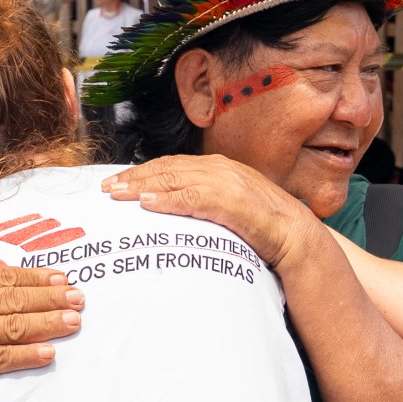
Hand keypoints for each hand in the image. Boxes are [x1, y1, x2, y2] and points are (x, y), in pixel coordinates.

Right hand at [0, 238, 85, 401]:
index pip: (4, 277)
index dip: (36, 277)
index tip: (61, 277)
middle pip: (16, 299)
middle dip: (52, 298)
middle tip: (79, 298)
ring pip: (15, 326)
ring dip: (48, 323)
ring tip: (74, 322)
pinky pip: (2, 359)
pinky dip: (27, 355)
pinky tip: (49, 352)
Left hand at [101, 154, 316, 269]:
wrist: (297, 236)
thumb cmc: (260, 226)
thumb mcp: (227, 206)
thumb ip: (201, 200)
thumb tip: (167, 207)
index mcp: (216, 167)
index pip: (170, 165)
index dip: (141, 172)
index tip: (116, 182)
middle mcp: (218, 169)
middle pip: (166, 169)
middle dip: (133, 178)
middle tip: (106, 188)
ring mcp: (225, 183)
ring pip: (174, 180)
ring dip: (142, 186)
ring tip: (117, 195)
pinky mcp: (231, 202)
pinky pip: (192, 198)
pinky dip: (167, 200)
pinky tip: (148, 204)